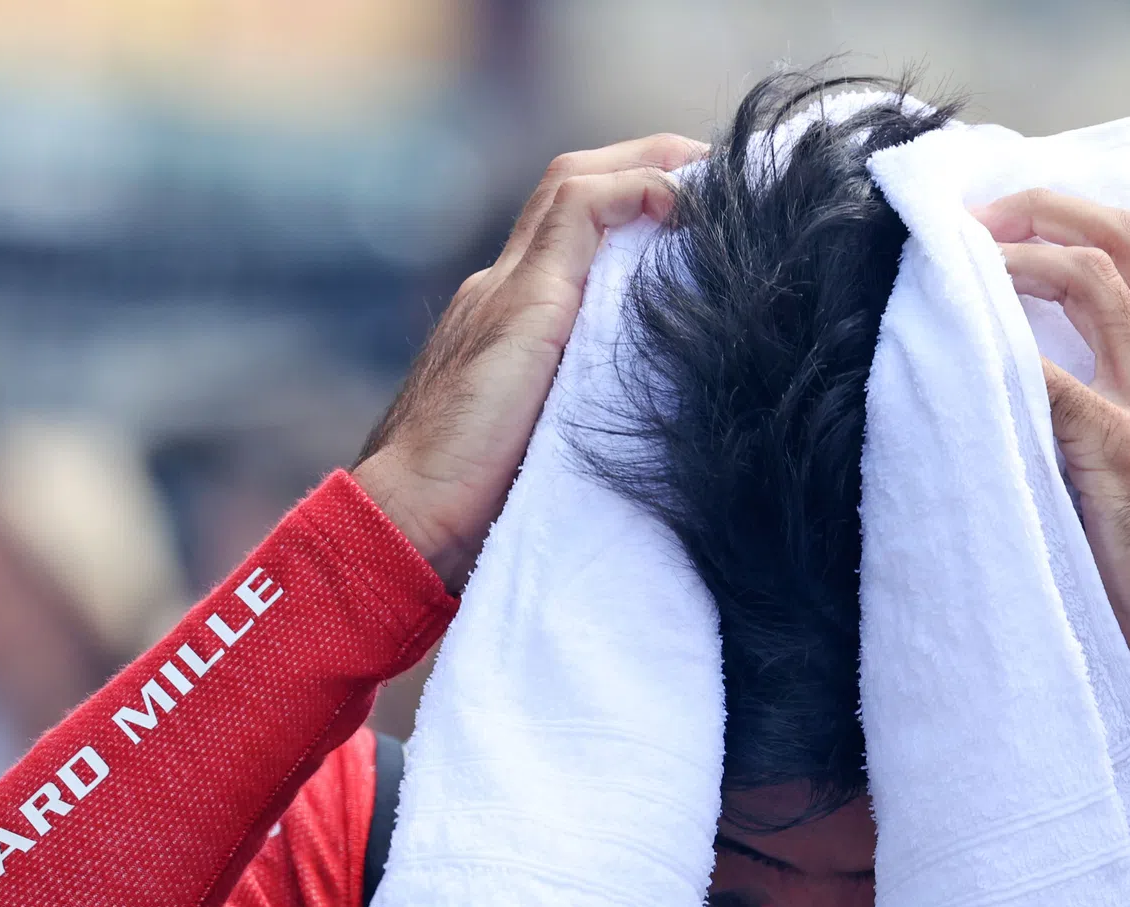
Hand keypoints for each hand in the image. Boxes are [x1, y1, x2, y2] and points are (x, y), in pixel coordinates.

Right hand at [353, 134, 706, 589]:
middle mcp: (502, 289)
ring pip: (574, 184)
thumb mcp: (553, 439)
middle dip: (646, 164)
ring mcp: (505, 289)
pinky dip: (634, 191)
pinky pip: (579, 210)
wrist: (411, 520)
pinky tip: (681, 205)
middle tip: (718, 174)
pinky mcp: (522, 302)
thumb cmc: (479, 507)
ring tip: (714, 176)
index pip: (569, 233)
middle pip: (573, 188)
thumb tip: (662, 417)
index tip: (698, 214)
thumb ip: (587, 406)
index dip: (630, 205)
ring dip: (647, 165)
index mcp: (508, 318)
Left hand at [975, 190, 1129, 727]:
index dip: (1088, 219)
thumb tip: (1057, 391)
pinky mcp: (1127, 456)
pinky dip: (996, 347)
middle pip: (1127, 241)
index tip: (1023, 215)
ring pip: (1091, 279)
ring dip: (1015, 254)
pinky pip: (1049, 375)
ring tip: (958, 255)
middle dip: (1044, 208)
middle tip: (977, 217)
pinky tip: (955, 342)